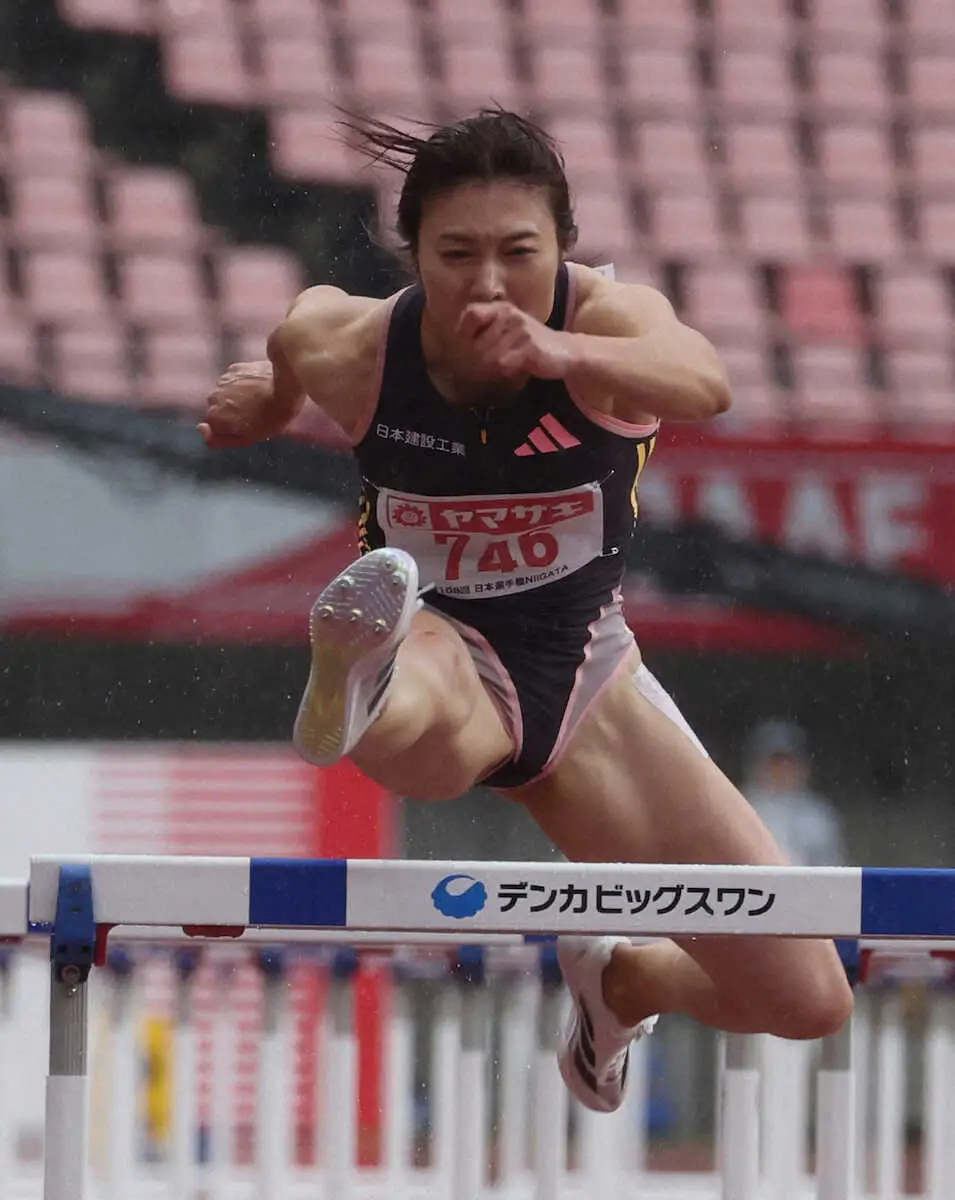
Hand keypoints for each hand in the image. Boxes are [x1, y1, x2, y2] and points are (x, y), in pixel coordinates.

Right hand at [198, 361, 299, 448]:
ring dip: (237, 398)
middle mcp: (212, 398)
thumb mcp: (246, 438)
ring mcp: (222, 381)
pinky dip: (243, 384)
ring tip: (258, 399)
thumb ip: (218, 438)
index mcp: (214, 418)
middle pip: (219, 409)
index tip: (248, 426)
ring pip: (226, 394)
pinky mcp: (234, 369)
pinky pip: (234, 381)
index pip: (216, 427)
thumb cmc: (270, 418)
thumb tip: (200, 429)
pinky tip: (258, 387)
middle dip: (232, 412)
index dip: (232, 429)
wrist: (285, 387)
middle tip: (255, 413)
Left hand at [458, 302, 577, 380]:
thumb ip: (485, 332)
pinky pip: (503, 364)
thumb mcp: (507, 331)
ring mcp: (520, 330)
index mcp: (501, 308)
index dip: (462, 333)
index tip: (466, 349)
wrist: (565, 351)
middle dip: (476, 360)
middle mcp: (509, 315)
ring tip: (501, 368)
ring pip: (488, 356)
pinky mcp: (529, 347)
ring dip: (490, 368)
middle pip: (476, 342)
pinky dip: (504, 371)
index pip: (470, 314)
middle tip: (483, 368)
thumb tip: (457, 347)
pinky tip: (514, 369)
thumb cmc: (530, 344)